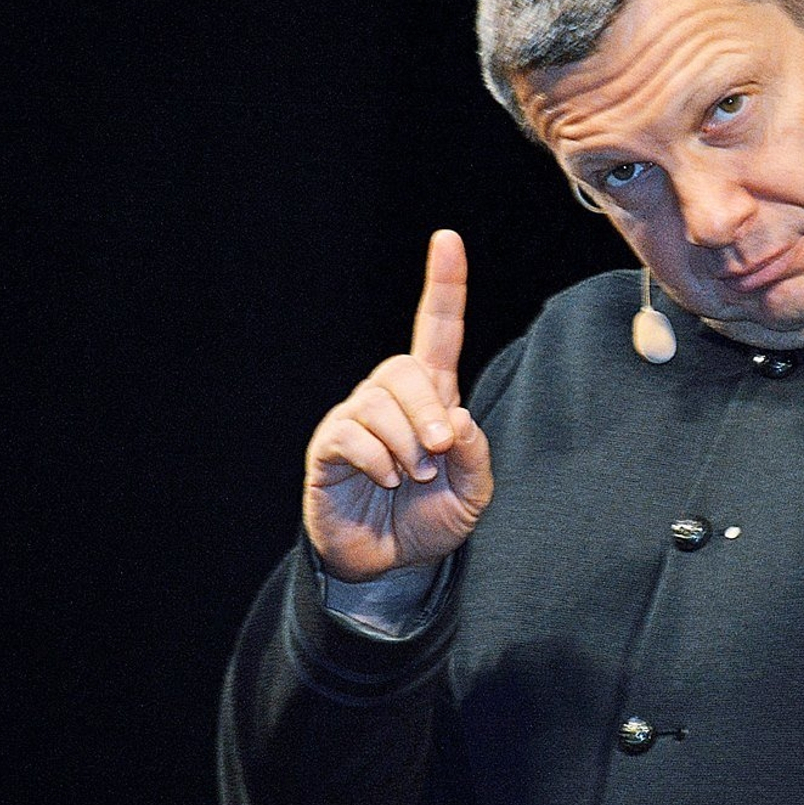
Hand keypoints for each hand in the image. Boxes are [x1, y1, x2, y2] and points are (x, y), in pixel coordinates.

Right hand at [302, 230, 494, 581]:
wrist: (390, 565)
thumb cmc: (430, 519)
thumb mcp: (473, 492)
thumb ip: (475, 454)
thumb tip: (456, 416)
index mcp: (432, 398)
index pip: (438, 330)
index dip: (443, 285)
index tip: (446, 239)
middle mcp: (390, 398)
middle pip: (405, 368)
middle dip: (428, 409)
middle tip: (440, 450)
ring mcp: (355, 419)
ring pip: (379, 403)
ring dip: (405, 444)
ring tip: (411, 477)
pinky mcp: (329, 447)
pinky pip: (350, 434)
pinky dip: (377, 460)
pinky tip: (386, 480)